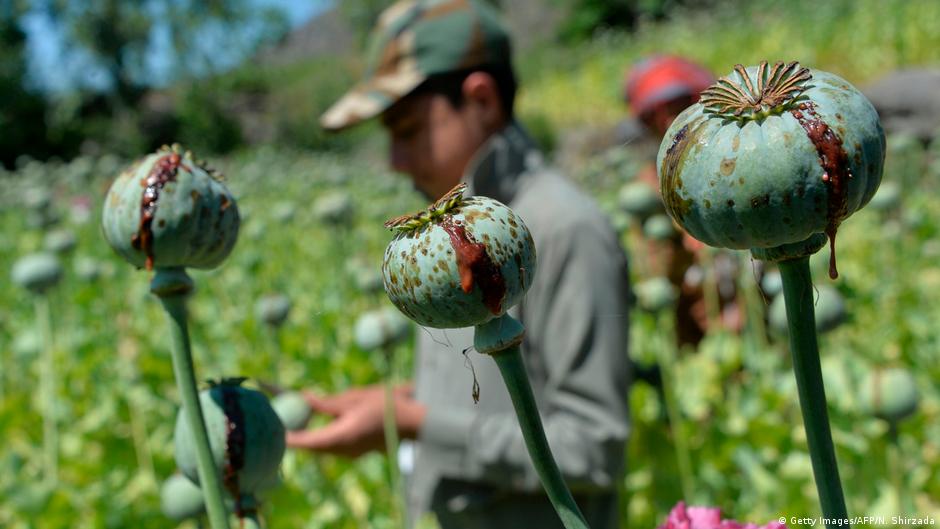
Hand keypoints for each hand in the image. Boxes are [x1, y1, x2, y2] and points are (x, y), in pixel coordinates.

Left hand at [285, 384, 425, 457]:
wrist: (412, 422)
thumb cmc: (385, 405)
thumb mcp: (354, 398)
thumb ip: (327, 403)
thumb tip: (303, 398)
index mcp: (341, 436)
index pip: (306, 442)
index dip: (288, 437)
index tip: (274, 429)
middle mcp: (343, 450)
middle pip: (312, 446)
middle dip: (297, 435)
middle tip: (284, 418)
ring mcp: (350, 453)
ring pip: (321, 447)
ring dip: (310, 435)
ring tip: (299, 418)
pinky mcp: (355, 452)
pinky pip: (332, 446)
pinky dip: (322, 436)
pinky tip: (321, 422)